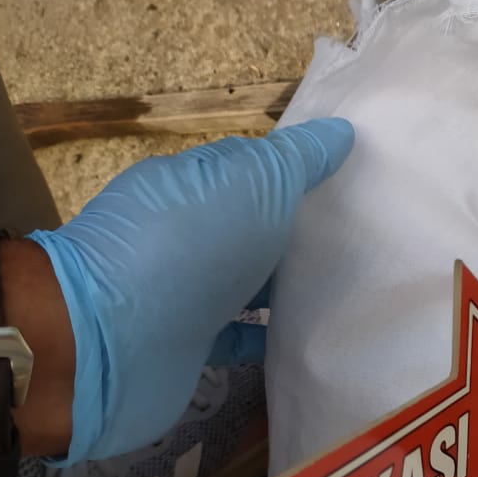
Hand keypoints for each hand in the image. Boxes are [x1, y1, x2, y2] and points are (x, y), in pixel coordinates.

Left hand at [27, 118, 354, 463]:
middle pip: (253, 228)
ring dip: (289, 286)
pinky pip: (240, 336)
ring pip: (248, 282)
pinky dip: (271, 337)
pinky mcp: (188, 346)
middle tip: (367, 241)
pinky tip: (311, 337)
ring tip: (350, 290)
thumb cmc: (187, 247)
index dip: (300, 174)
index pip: (251, 170)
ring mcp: (183, 293)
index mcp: (193, 185)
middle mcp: (185, 234)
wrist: (110, 342)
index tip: (356, 186)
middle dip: (301, 233)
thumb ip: (298, 160)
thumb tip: (341, 130)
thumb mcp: (252, 183)